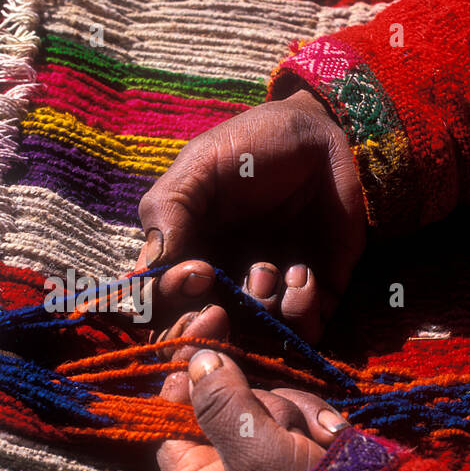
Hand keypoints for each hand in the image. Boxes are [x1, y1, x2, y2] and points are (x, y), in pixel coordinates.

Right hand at [137, 88, 365, 342]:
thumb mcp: (199, 166)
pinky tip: (305, 272)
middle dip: (216, 329)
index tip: (198, 274)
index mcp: (185, 259)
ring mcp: (268, 293)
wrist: (320, 133)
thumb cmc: (250, 145)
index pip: (162, 311)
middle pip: (205, 337)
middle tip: (230, 304)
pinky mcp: (314, 292)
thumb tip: (149, 268)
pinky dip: (302, 310)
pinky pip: (304, 329)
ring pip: (255, 338)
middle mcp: (223, 285)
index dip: (173, 311)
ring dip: (265, 310)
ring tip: (280, 269)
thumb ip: (169, 211)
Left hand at [157, 340, 349, 470]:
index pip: (174, 409)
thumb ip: (221, 403)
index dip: (192, 366)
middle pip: (229, 404)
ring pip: (272, 409)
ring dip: (300, 415)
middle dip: (267, 404)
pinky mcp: (305, 468)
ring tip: (323, 443)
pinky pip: (304, 426)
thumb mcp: (257, 453)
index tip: (213, 320)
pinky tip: (338, 442)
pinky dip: (321, 428)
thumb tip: (196, 360)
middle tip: (290, 432)